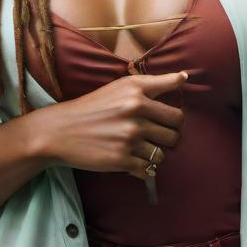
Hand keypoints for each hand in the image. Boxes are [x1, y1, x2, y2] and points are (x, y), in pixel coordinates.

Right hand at [30, 71, 186, 179]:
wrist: (61, 130)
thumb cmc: (94, 106)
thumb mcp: (122, 86)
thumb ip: (155, 82)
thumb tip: (186, 77)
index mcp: (137, 92)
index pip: (176, 112)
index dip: (175, 120)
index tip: (166, 121)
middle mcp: (136, 112)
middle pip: (174, 133)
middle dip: (167, 137)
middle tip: (151, 136)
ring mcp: (129, 137)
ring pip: (163, 153)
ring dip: (154, 153)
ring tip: (138, 148)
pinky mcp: (122, 159)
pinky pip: (149, 169)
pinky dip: (143, 168)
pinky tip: (130, 159)